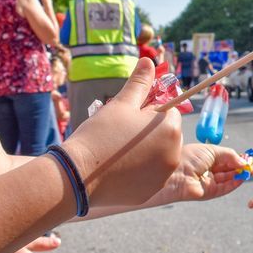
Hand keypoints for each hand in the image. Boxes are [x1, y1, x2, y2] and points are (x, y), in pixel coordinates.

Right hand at [63, 58, 182, 207]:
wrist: (77, 176)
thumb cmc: (99, 134)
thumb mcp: (121, 103)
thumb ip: (139, 82)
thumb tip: (149, 60)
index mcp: (170, 128)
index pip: (169, 112)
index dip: (149, 111)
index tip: (130, 116)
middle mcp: (174, 153)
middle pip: (167, 134)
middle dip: (150, 131)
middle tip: (121, 134)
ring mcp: (164, 175)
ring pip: (159, 155)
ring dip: (146, 151)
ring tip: (118, 151)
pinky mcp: (151, 192)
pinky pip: (150, 176)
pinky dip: (139, 171)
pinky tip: (118, 169)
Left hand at [150, 143, 247, 203]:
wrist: (176, 174)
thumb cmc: (189, 158)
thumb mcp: (212, 150)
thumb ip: (229, 155)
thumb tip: (243, 161)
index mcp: (206, 158)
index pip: (225, 159)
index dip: (237, 158)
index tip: (248, 157)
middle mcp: (208, 171)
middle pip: (228, 170)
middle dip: (240, 167)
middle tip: (251, 165)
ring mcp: (209, 182)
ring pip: (228, 179)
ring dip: (240, 175)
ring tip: (250, 170)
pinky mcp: (210, 193)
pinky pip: (225, 188)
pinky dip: (235, 184)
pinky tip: (242, 178)